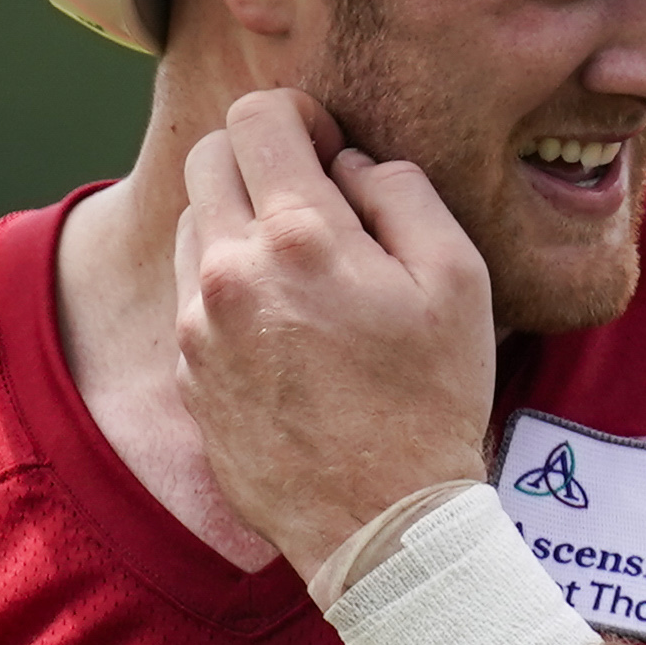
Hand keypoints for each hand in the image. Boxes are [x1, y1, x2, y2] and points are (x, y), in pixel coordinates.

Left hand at [173, 88, 495, 587]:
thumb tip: (347, 162)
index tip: (328, 149)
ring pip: (193, 225)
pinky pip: (192, 297)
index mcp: (298, 238)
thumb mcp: (458, 278)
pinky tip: (286, 329)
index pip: (255, 116)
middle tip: (313, 198)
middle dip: (257, 158)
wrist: (381, 527)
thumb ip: (400, 190)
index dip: (298, 116)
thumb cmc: (433, 402)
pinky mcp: (187, 375)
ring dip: (238, 224)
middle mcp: (229, 274)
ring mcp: (198, 328)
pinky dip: (229, 289)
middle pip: (207, 158)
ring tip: (303, 271)